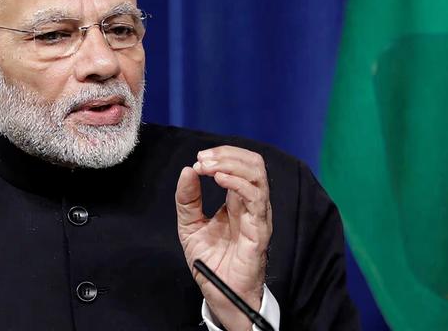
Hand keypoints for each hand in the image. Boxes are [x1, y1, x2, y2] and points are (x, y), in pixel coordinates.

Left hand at [175, 146, 271, 330]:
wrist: (218, 293)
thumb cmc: (210, 261)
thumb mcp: (189, 225)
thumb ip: (188, 199)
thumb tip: (187, 170)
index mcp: (236, 201)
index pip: (240, 165)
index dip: (221, 155)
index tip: (199, 159)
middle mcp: (251, 205)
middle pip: (253, 164)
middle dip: (227, 155)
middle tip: (202, 159)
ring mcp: (257, 217)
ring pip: (258, 176)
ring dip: (231, 164)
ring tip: (208, 168)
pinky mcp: (259, 232)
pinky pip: (256, 200)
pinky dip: (237, 184)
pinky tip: (220, 180)